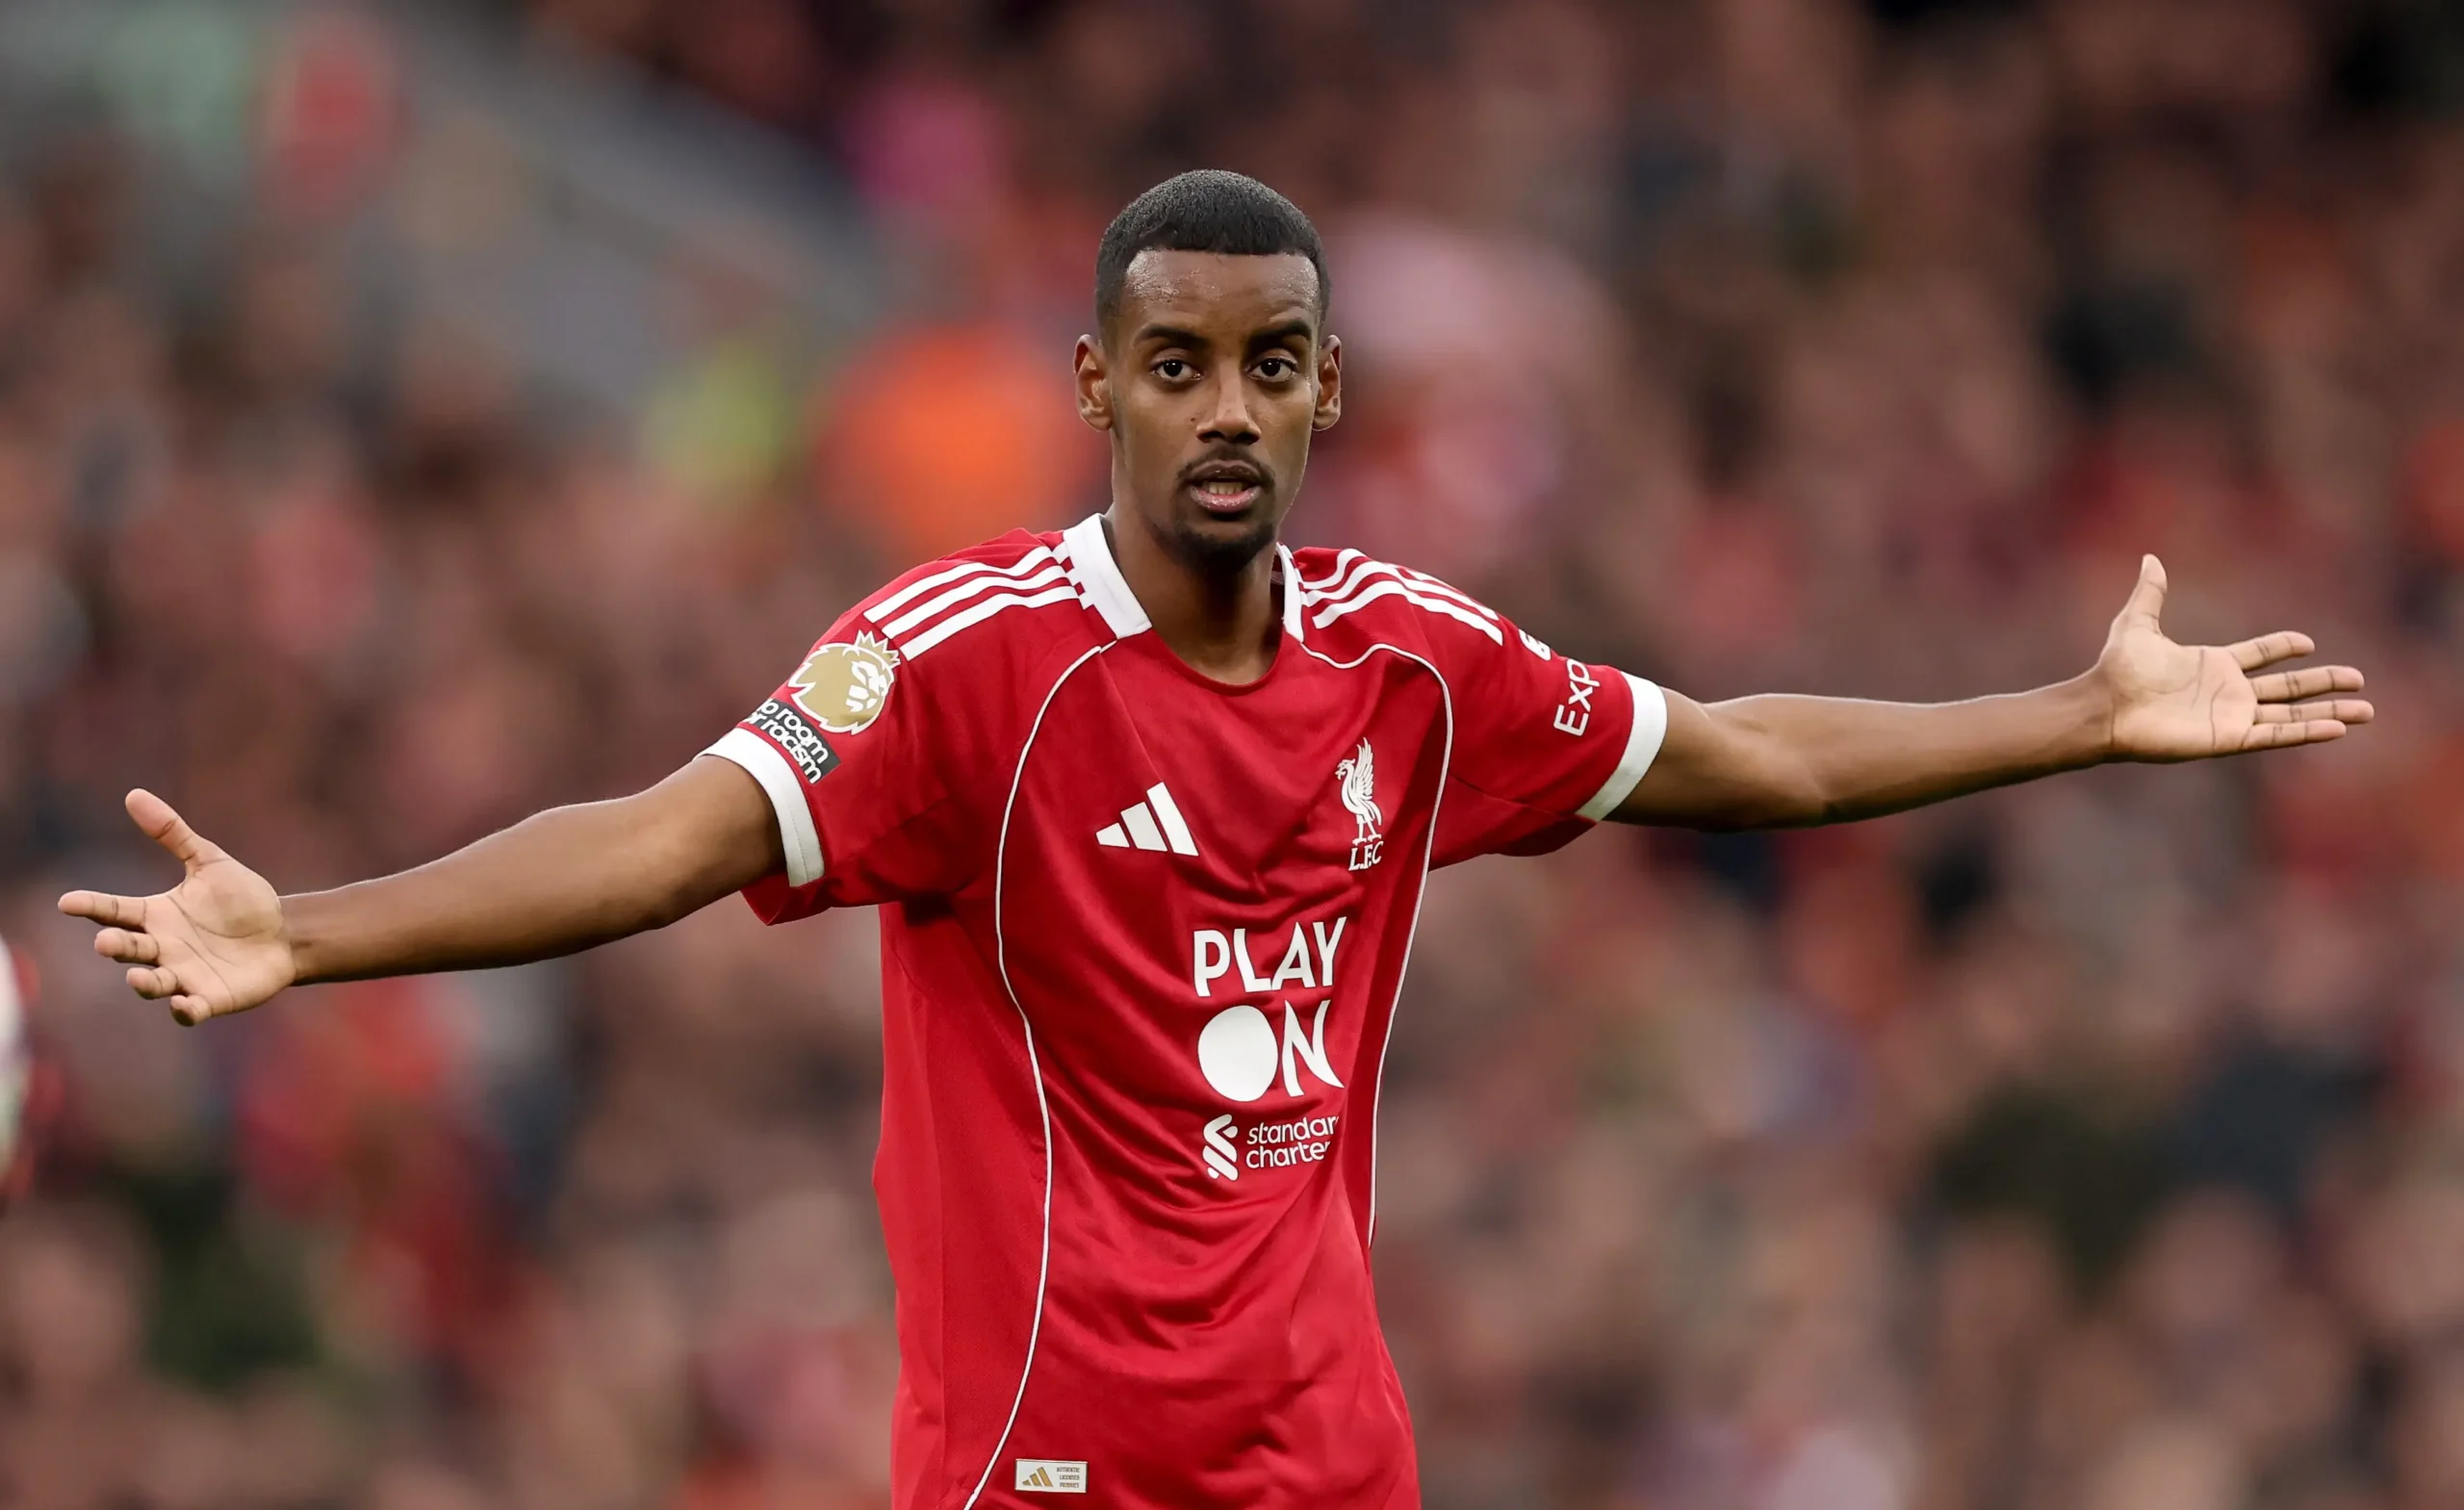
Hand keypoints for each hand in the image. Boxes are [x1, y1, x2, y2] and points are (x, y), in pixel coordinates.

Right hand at [57, 791, 293, 1024]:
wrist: (284, 933)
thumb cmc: (242, 899)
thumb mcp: (209, 861)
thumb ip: (172, 833)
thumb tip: (134, 795)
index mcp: (155, 916)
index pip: (115, 910)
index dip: (91, 906)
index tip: (67, 902)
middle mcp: (162, 948)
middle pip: (129, 949)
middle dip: (116, 946)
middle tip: (106, 942)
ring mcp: (183, 976)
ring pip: (153, 983)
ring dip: (144, 982)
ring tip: (137, 977)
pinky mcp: (210, 998)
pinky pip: (191, 1009)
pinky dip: (184, 1010)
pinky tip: (182, 1004)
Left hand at [2097, 556, 2372, 761]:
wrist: (2106, 706)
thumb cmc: (2117, 669)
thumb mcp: (2137, 624)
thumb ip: (2151, 593)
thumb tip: (2150, 558)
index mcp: (2212, 664)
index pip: (2260, 655)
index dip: (2283, 648)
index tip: (2308, 643)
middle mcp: (2228, 691)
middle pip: (2288, 687)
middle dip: (2323, 682)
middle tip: (2358, 679)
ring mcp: (2232, 716)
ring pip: (2292, 714)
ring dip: (2329, 711)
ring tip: (2367, 709)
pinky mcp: (2230, 737)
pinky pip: (2277, 733)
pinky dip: (2308, 731)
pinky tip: (2338, 727)